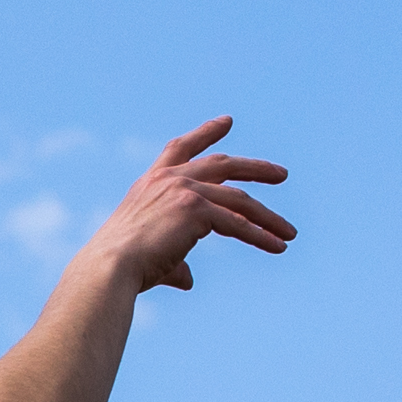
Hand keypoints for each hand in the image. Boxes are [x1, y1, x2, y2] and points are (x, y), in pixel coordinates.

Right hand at [92, 114, 294, 293]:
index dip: (206, 133)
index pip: (182, 148)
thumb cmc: (124, 267)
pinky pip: (238, 223)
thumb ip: (175, 263)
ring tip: (289, 231)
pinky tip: (279, 247)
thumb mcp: (152, 255)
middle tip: (281, 174)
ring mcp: (184, 190)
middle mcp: (169, 179)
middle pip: (223, 165)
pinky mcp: (197, 209)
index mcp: (151, 182)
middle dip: (255, 168)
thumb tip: (188, 280)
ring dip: (267, 217)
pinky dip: (261, 236)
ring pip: (239, 200)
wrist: (111, 267)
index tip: (228, 121)